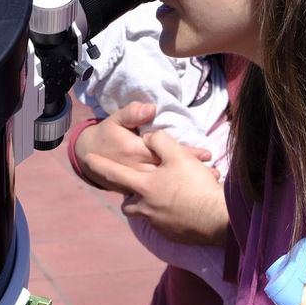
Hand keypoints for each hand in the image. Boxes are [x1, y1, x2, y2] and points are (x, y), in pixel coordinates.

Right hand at [74, 103, 209, 191]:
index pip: (166, 153)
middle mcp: (138, 170)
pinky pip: (159, 196)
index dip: (187, 153)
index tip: (207, 155)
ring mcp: (137, 185)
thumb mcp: (115, 120)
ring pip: (167, 187)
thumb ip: (132, 113)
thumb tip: (151, 108)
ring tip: (210, 184)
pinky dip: (175, 197)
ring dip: (188, 186)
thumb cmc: (107, 135)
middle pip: (170, 173)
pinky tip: (192, 195)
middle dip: (193, 173)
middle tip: (216, 174)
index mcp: (135, 152)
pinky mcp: (137, 193)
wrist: (89, 157)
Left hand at [85, 131, 228, 246]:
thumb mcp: (179, 155)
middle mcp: (146, 207)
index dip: (100, 165)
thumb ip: (160, 142)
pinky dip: (166, 214)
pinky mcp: (171, 234)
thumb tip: (149, 138)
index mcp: (144, 186)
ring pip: (144, 213)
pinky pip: (162, 223)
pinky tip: (181, 207)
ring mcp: (158, 224)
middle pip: (128, 203)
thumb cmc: (196, 185)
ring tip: (161, 196)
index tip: (87, 159)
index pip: (115, 174)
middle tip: (138, 186)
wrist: (216, 218)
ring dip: (147, 205)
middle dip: (129, 194)